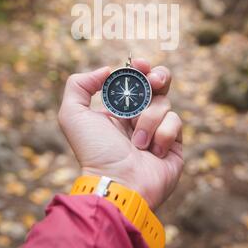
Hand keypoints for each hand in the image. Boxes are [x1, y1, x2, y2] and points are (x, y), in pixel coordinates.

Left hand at [58, 59, 182, 209]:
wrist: (118, 183)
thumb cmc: (95, 151)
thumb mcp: (72, 115)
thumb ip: (79, 85)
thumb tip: (107, 70)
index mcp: (118, 109)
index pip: (134, 79)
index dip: (139, 68)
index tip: (138, 64)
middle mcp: (139, 116)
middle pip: (158, 83)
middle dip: (157, 77)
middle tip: (152, 81)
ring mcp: (157, 129)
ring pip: (164, 102)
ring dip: (148, 119)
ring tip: (137, 141)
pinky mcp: (174, 143)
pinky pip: (175, 121)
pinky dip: (162, 134)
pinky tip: (152, 151)